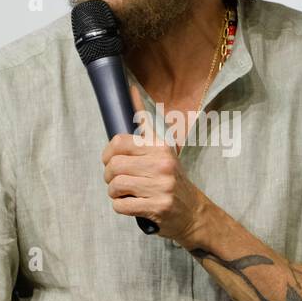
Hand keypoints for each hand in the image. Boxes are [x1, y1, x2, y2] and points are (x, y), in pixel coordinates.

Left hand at [100, 85, 215, 247]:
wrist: (194, 211)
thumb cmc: (171, 178)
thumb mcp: (162, 149)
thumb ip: (145, 123)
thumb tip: (130, 89)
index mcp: (160, 147)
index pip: (119, 142)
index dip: (108, 153)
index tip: (110, 161)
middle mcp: (162, 164)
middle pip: (115, 165)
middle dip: (109, 176)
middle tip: (115, 181)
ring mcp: (161, 187)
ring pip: (116, 186)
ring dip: (114, 193)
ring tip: (122, 193)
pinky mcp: (158, 207)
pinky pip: (122, 206)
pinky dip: (120, 207)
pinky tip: (130, 204)